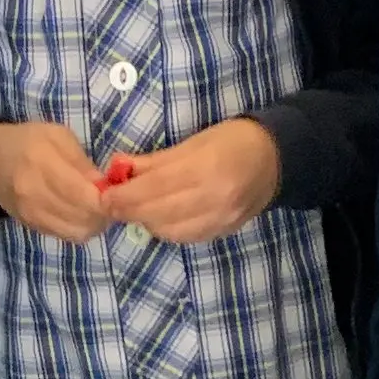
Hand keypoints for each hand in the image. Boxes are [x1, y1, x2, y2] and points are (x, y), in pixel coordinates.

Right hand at [0, 117, 108, 240]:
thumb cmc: (29, 141)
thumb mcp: (58, 136)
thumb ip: (82, 161)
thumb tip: (105, 186)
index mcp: (42, 162)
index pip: (83, 194)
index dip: (107, 199)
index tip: (117, 192)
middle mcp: (35, 193)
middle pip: (83, 216)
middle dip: (105, 212)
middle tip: (113, 200)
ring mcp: (32, 214)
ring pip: (77, 231)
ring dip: (95, 222)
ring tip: (99, 207)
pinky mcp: (32, 227)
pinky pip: (66, 235)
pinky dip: (81, 227)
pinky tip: (84, 213)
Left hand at [106, 118, 280, 242]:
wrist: (274, 160)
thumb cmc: (231, 141)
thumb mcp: (193, 141)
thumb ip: (155, 161)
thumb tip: (118, 169)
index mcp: (206, 169)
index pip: (154, 189)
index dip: (125, 196)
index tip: (104, 196)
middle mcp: (214, 199)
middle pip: (158, 213)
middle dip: (129, 211)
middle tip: (110, 205)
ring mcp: (220, 220)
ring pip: (169, 230)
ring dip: (145, 221)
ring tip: (135, 208)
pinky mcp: (223, 232)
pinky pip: (185, 237)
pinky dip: (165, 229)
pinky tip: (159, 217)